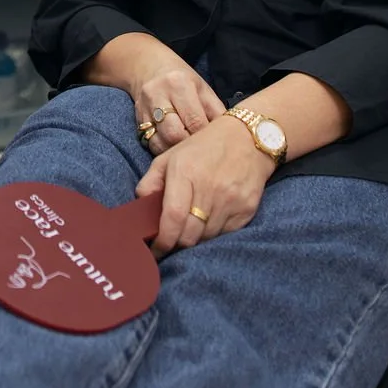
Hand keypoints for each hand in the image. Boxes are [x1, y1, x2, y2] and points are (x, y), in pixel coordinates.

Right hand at [127, 47, 225, 155]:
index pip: (195, 121)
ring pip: (161, 142)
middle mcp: (158, 95)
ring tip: (189, 152)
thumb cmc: (183, 80)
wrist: (149, 67)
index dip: (207, 138)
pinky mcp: (137, 120)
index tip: (217, 147)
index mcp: (179, 84)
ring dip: (177, 151)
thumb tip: (231, 137)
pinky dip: (165, 151)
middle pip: (174, 134)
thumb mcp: (203, 89)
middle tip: (202, 151)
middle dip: (190, 146)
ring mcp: (144, 108)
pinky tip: (175, 150)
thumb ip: (216, 112)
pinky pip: (151, 144)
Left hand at [136, 116, 274, 256]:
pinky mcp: (246, 210)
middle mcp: (209, 188)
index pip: (173, 217)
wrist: (248, 139)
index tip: (155, 249)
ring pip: (206, 238)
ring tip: (188, 230)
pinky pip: (225, 235)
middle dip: (175, 244)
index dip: (162, 240)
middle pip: (189, 235)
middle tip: (169, 243)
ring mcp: (230, 200)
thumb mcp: (171, 155)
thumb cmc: (203, 148)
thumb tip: (140, 206)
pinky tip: (208, 222)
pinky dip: (213, 234)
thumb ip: (151, 181)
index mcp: (185, 172)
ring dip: (194, 239)